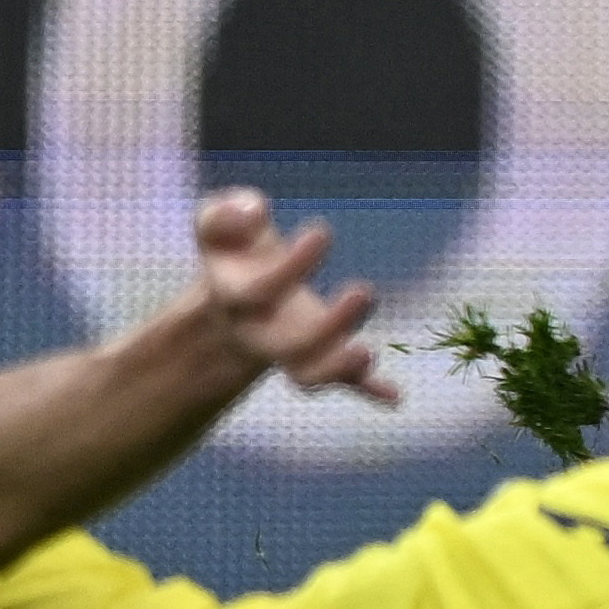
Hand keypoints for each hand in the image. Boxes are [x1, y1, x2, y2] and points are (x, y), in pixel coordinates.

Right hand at [187, 189, 399, 406]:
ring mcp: (291, 348)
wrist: (235, 289)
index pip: (260, 293)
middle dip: (328, 326)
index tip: (323, 232)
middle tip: (364, 291)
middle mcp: (261, 332)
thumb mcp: (215, 221)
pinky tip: (394, 396)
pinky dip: (367, 389)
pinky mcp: (319, 353)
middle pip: (287, 348)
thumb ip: (223, 213)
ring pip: (309, 374)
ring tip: (366, 353)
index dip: (292, 266)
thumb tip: (253, 213)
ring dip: (339, 368)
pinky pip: (342, 381)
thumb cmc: (233, 247)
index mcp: (235, 299)